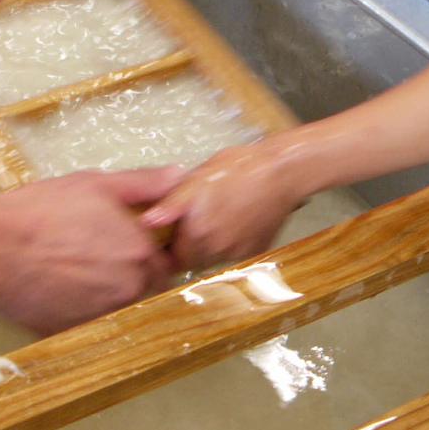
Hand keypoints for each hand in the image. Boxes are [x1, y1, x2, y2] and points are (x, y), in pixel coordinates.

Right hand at [0, 169, 182, 331]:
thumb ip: (144, 183)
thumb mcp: (97, 184)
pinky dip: (78, 307)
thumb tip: (180, 174)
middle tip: (95, 252)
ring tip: (74, 267)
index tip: (128, 241)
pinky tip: (57, 285)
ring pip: (115, 306)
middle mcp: (128, 292)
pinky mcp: (72, 332)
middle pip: (142, 287)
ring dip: (104, 291)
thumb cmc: (46, 208)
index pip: (166, 264)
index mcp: (141, 255)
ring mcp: (100, 316)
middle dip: (128, 272)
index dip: (151, 252)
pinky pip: (86, 320)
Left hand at [140, 141, 305, 269]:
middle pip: (195, 260)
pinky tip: (236, 221)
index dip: (171, 247)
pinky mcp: (257, 251)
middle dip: (191, 247)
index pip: (174, 257)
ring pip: (215, 258)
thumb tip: (147, 221)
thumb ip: (170, 204)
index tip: (173, 235)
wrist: (281, 172)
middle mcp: (217, 249)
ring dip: (211, 246)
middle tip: (196, 222)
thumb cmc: (237, 168)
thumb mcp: (196, 179)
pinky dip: (233, 244)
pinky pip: (237, 256)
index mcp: (198, 232)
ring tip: (218, 218)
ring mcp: (239, 253)